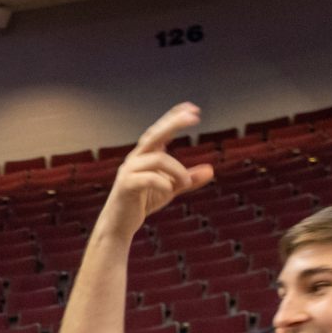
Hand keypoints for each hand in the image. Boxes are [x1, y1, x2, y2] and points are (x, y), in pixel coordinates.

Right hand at [104, 103, 214, 230]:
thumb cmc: (143, 202)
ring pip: (158, 159)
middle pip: (154, 135)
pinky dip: (164, 183)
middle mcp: (135, 158)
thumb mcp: (170, 188)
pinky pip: (148, 178)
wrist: (120, 224)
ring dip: (178, 170)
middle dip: (173, 124)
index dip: (173, 118)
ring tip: (186, 183)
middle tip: (194, 116)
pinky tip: (170, 190)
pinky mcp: (126, 185)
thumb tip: (211, 170)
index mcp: (145, 155)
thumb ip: (188, 179)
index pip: (159, 131)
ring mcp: (128, 171)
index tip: (192, 108)